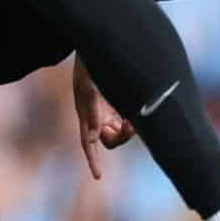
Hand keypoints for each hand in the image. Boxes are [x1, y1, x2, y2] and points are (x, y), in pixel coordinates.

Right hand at [73, 58, 133, 180]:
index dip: (93, 160)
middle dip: (120, 138)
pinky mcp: (119, 104)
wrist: (98, 44)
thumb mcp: (89, 86)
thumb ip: (92, 111)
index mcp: (85, 112)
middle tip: (130, 126)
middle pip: (109, 140)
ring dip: (129, 130)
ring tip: (133, 116)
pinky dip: (134, 120)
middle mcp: (96, 115)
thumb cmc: (90, 63)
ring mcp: (108, 110)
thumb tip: (93, 138)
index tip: (98, 176)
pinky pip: (128, 121)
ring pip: (120, 132)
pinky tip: (135, 110)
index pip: (88, 142)